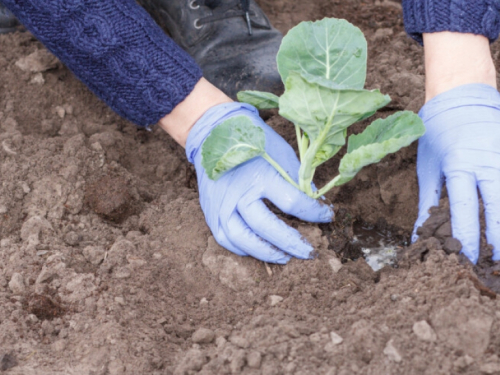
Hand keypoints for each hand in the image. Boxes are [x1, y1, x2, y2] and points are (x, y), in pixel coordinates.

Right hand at [185, 102, 333, 262]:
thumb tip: (314, 204)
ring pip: (243, 239)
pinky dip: (243, 249)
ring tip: (284, 257)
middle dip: (292, 243)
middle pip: (267, 228)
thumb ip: (297, 179)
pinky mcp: (210, 212)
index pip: (293, 203)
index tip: (328, 216)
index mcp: (260, 175)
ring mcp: (221, 205)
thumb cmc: (253, 141)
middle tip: (309, 252)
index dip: (314, 213)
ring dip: (266, 253)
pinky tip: (258, 250)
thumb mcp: (281, 153)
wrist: (213, 133)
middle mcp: (238, 193)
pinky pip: (225, 239)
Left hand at [413, 83, 499, 263]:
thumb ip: (428, 202)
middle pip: (499, 208)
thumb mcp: (427, 167)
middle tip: (495, 265)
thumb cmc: (438, 135)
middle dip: (499, 240)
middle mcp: (488, 163)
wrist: (462, 99)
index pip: (464, 209)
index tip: (465, 260)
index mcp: (459, 165)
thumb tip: (421, 234)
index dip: (466, 238)